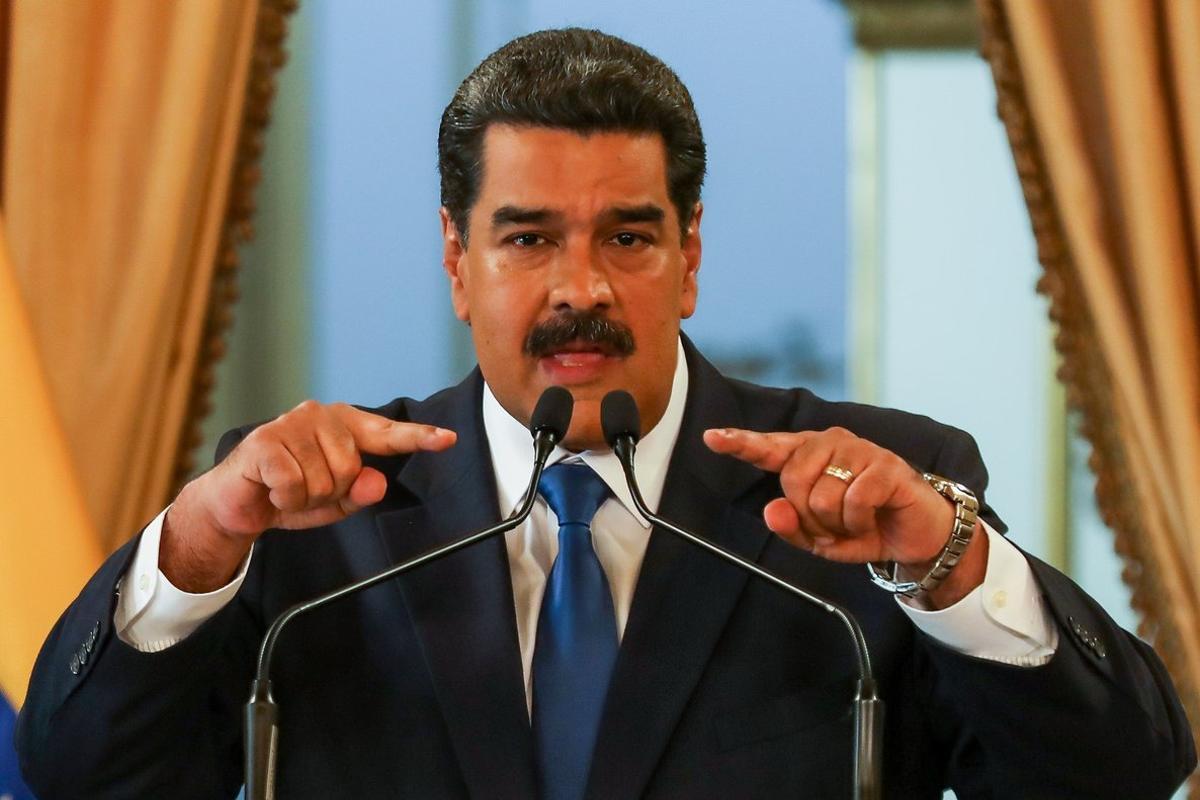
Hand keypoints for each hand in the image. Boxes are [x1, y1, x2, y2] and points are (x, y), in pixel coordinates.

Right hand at [162, 401, 455, 590]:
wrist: (237, 502)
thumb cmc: (290, 494)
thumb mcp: (334, 502)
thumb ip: (361, 492)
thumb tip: (377, 482)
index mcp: (344, 426)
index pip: (387, 433)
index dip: (419, 438)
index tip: (448, 439)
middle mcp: (320, 415)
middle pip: (352, 468)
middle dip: (330, 492)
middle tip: (305, 491)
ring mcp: (291, 424)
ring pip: (324, 480)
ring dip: (306, 498)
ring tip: (286, 489)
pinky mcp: (265, 441)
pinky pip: (295, 486)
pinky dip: (286, 499)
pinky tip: (271, 488)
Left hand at [703, 426, 985, 607]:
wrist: (915, 537)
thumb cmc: (864, 528)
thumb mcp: (819, 539)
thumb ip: (790, 526)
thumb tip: (773, 510)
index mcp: (810, 455)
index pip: (770, 448)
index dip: (740, 443)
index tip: (711, 437)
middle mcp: (832, 443)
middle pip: (793, 481)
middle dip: (809, 516)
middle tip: (833, 526)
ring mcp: (860, 450)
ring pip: (822, 495)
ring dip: (837, 523)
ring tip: (855, 522)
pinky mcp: (886, 464)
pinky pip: (854, 500)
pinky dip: (859, 522)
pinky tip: (873, 518)